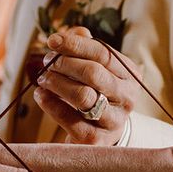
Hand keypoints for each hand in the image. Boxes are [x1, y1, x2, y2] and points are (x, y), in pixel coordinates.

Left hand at [34, 26, 141, 145]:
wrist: (102, 135)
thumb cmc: (97, 94)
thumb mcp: (97, 70)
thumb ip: (87, 49)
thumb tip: (77, 31)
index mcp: (131, 76)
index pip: (103, 53)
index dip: (75, 44)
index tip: (52, 40)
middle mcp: (127, 98)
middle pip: (93, 73)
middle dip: (65, 64)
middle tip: (47, 62)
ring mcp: (113, 121)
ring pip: (82, 96)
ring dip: (57, 83)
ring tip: (43, 78)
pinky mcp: (96, 140)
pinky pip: (70, 120)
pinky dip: (51, 104)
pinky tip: (40, 95)